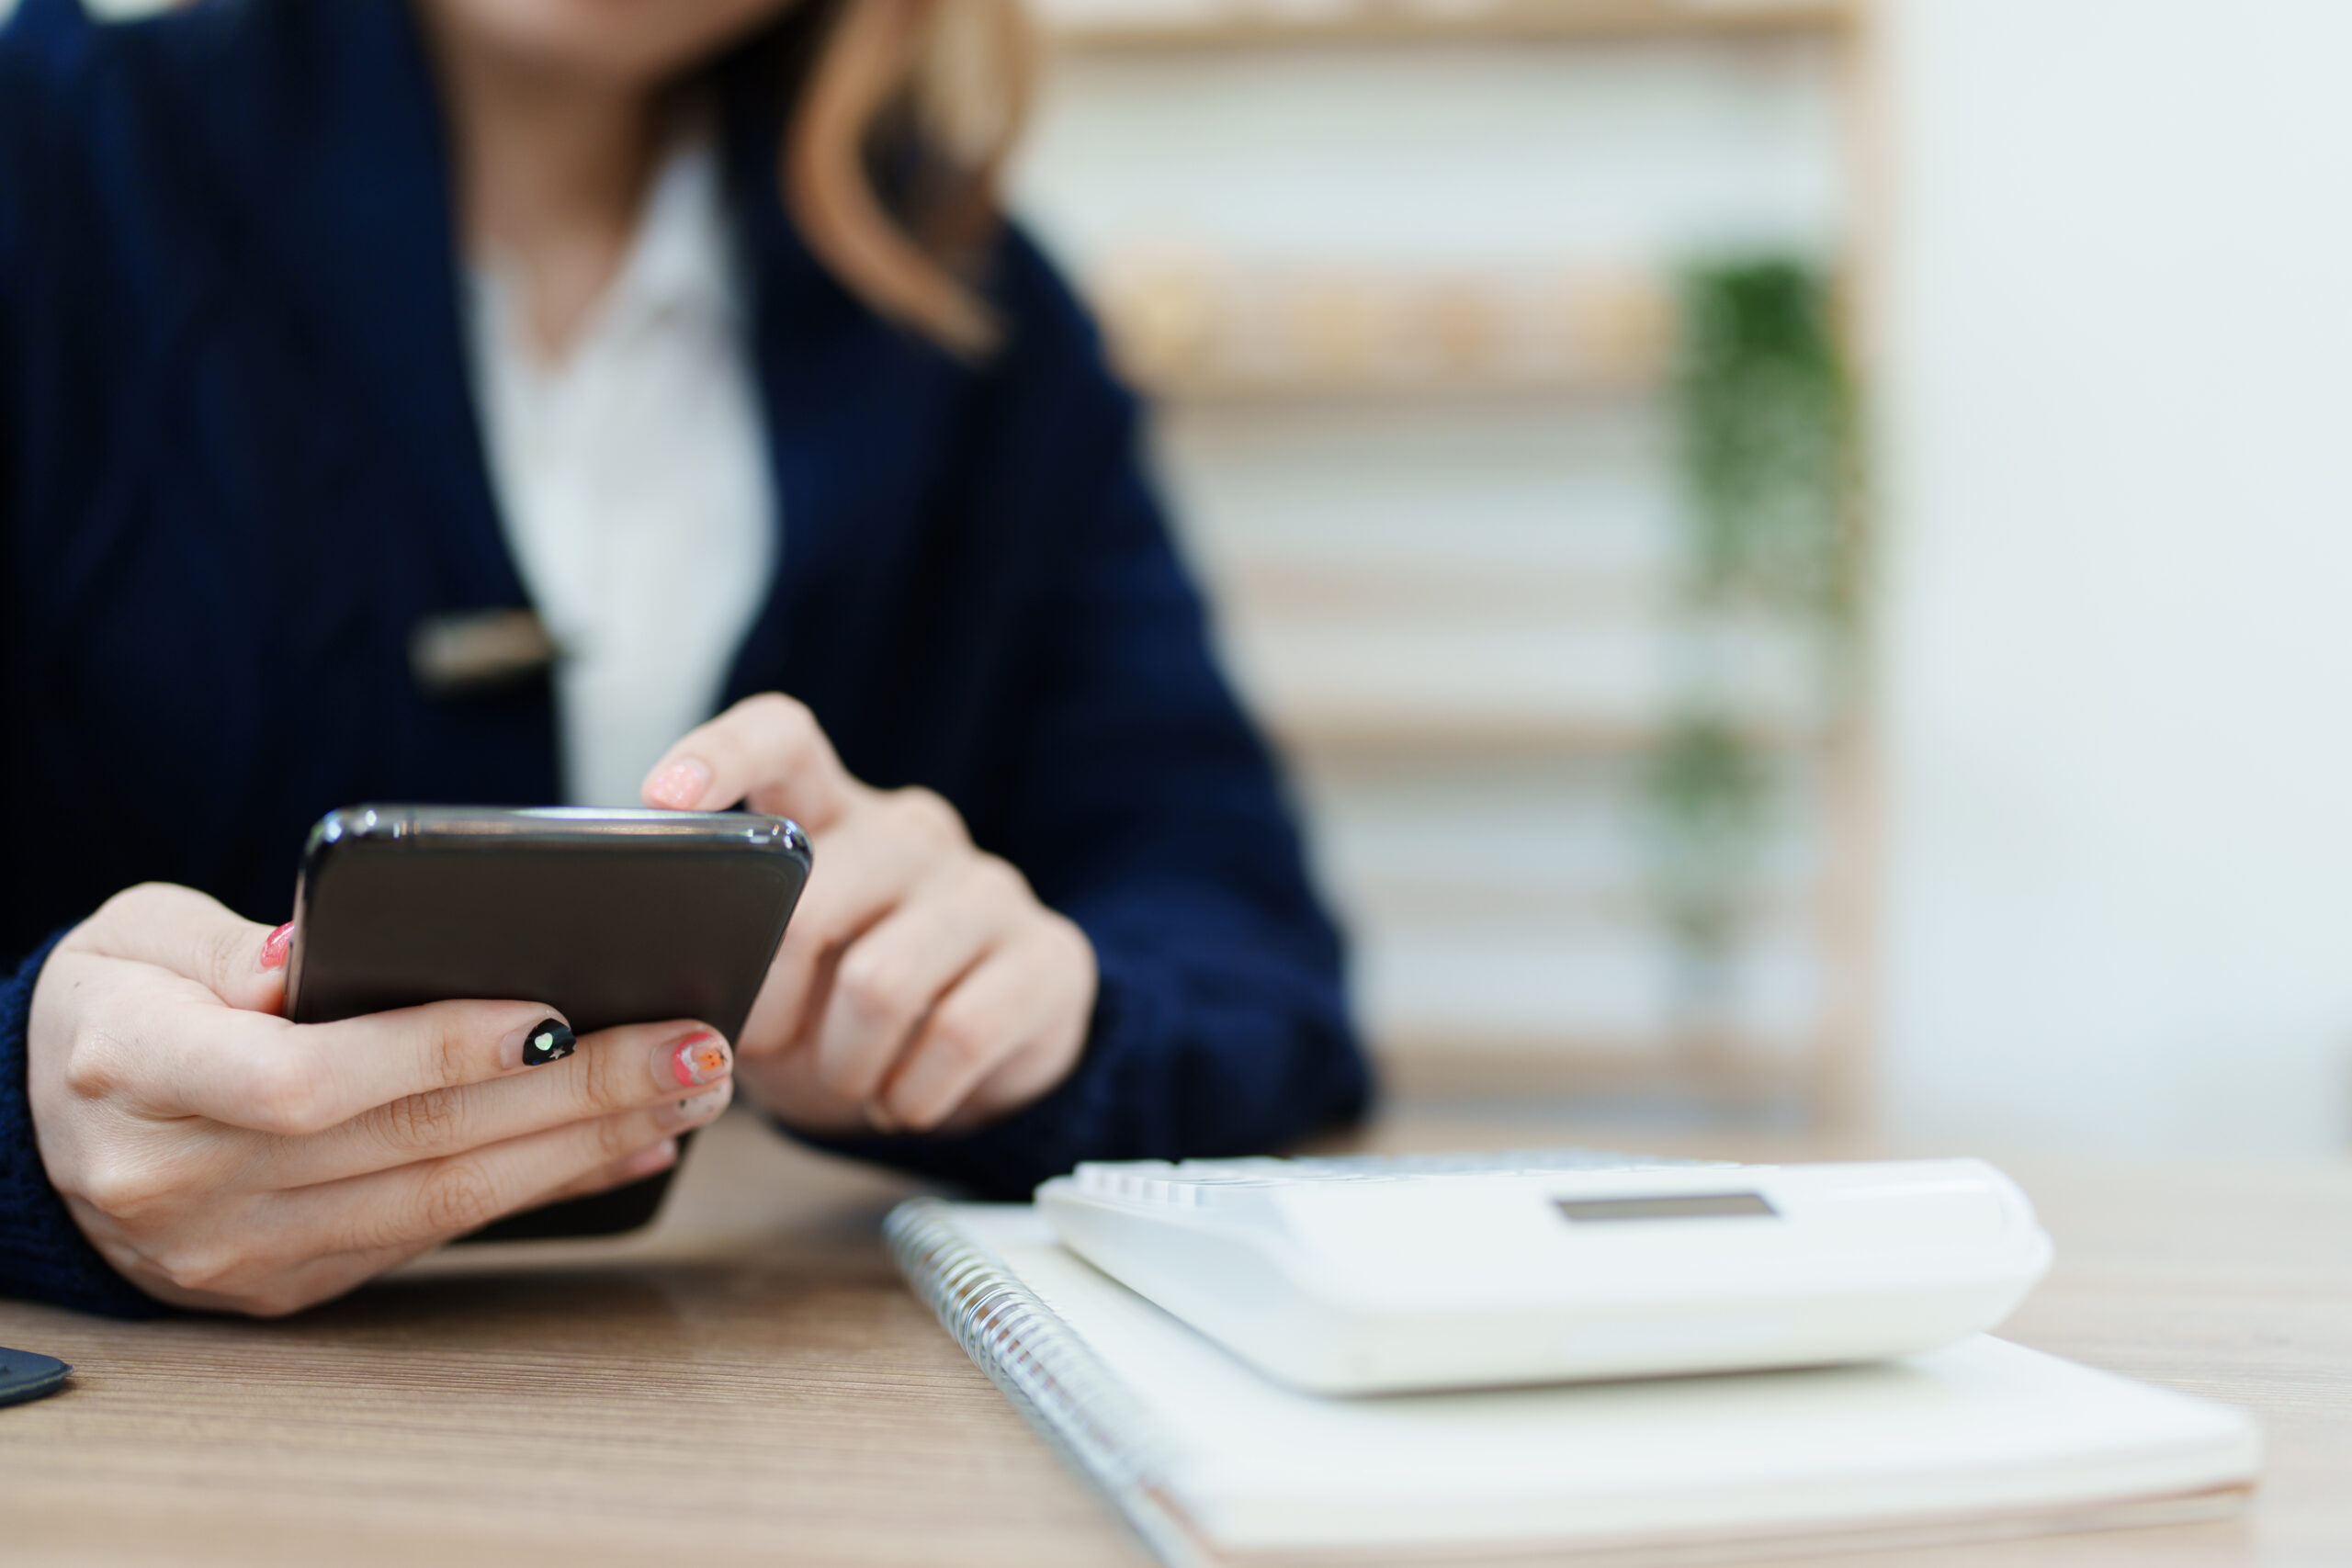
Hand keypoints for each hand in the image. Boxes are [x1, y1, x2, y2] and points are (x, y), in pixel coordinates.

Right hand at [28, 883, 737, 1314]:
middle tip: (696, 1044)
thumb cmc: (111, 1007)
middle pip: (411, 1142)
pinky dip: (547, 1187)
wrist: (47, 1128)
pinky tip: (630, 1143)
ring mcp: (242, 1251)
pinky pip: (440, 1232)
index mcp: (140, 1073)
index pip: (303, 1078)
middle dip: (577, 1092)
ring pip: (445, 1200)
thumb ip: (222, 943)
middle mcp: (188, 1182)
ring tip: (693, 1089)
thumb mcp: (133, 939)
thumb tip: (315, 954)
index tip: (549, 1012)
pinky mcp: (294, 1283)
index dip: (431, 1048)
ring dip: (588, 1144)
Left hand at [641, 694, 1096, 1136]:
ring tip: (847, 1083)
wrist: (980, 1062)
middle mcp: (912, 833)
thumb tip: (645, 972)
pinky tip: (907, 1099)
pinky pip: (957, 1037)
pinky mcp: (1049, 956)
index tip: (660, 799)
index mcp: (832, 813)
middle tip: (763, 1049)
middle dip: (767, 1001)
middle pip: (809, 902)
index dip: (720, 755)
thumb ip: (725, 941)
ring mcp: (987, 890)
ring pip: (880, 985)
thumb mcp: (779, 968)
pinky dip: (913, 1095)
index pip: (782, 736)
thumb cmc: (846, 1005)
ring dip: (843, 1066)